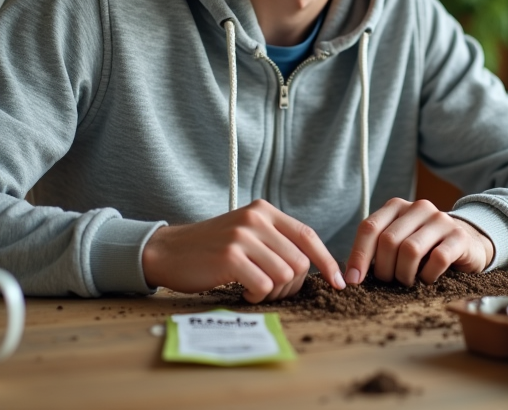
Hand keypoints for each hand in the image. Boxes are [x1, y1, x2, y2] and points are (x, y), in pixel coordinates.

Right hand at [140, 199, 344, 302]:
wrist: (168, 251)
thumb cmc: (210, 249)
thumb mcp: (245, 232)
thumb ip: (275, 240)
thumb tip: (312, 265)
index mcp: (264, 211)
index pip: (308, 236)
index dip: (327, 261)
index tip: (338, 282)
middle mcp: (256, 219)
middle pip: (299, 262)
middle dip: (292, 285)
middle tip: (272, 291)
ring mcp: (243, 236)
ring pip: (284, 275)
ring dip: (274, 293)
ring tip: (255, 290)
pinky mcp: (230, 257)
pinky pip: (264, 285)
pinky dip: (258, 296)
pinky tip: (244, 291)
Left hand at [344, 198, 494, 286]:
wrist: (468, 243)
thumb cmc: (425, 247)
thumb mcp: (399, 241)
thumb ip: (377, 249)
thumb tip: (351, 276)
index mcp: (397, 206)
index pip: (369, 227)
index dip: (358, 256)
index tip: (353, 281)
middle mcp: (418, 207)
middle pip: (388, 241)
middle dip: (385, 269)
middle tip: (390, 281)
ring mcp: (440, 220)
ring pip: (411, 250)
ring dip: (405, 274)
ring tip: (408, 281)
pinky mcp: (459, 236)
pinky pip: (437, 259)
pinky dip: (428, 276)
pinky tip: (428, 279)